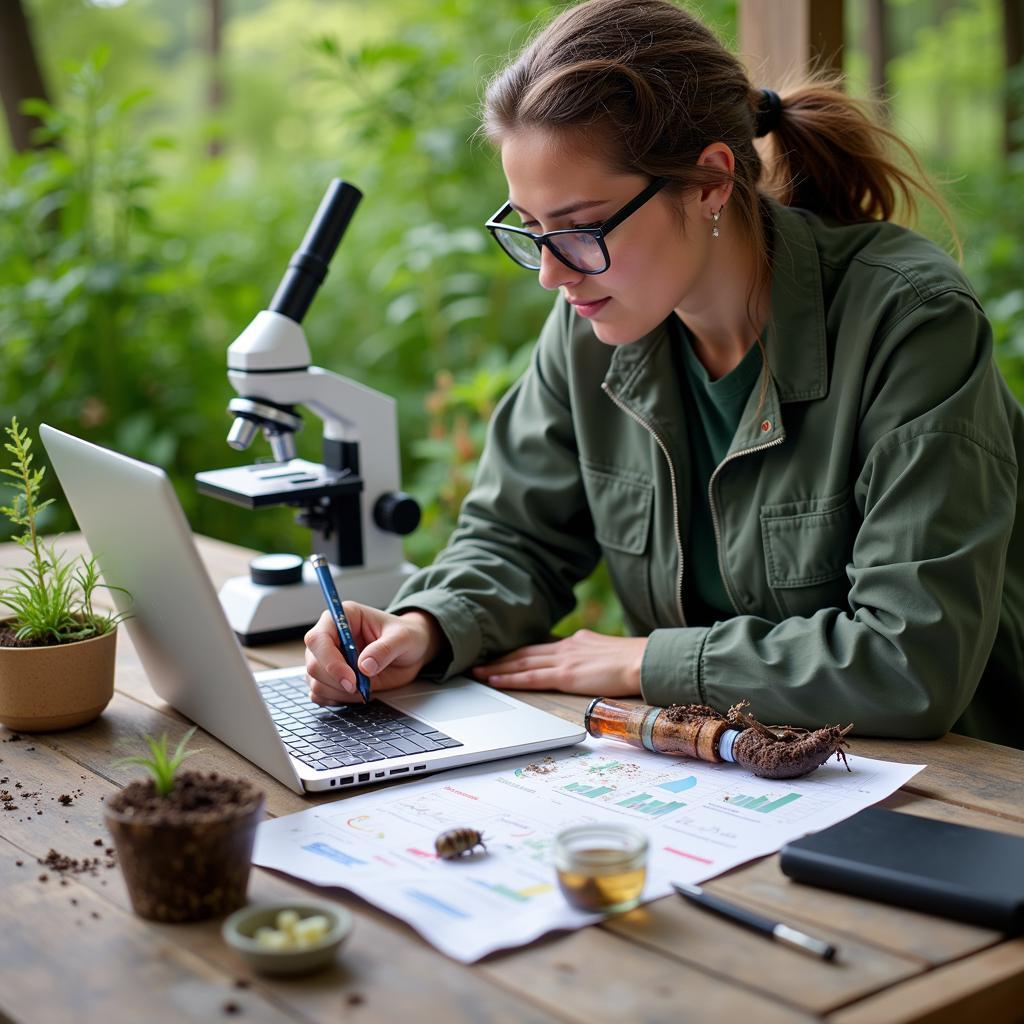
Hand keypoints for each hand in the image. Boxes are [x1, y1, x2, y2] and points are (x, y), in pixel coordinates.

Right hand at [304, 606, 441, 704]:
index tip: (351, 680)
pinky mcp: (329, 677)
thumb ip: (384, 650)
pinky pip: (320, 694)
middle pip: (313, 663)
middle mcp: (330, 637)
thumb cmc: (406, 636)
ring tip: (365, 687)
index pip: (318, 639)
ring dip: (339, 692)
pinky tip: (356, 693)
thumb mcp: (403, 638)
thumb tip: (364, 666)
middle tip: (362, 687)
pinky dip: (336, 699)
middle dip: (336, 681)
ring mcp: (327, 658)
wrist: (411, 651)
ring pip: (314, 682)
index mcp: (343, 617)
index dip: (330, 662)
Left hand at [470, 629, 645, 696]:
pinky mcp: (565, 674)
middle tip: (480, 662)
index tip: (503, 656)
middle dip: (501, 658)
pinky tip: (494, 681)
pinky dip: (509, 678)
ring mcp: (563, 660)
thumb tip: (588, 665)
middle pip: (525, 652)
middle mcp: (566, 647)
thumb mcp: (607, 653)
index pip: (540, 647)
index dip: (519, 652)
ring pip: (521, 662)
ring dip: (498, 668)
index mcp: (576, 642)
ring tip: (478, 672)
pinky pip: (530, 677)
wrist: (643, 661)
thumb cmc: (633, 661)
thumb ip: (592, 657)